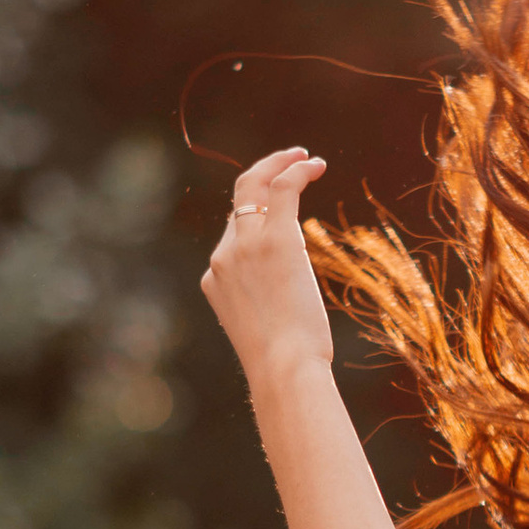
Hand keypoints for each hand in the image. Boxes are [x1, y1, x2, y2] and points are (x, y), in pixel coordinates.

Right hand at [201, 148, 332, 382]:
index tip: (280, 212)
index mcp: (214, 280)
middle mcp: (223, 257)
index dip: (256, 221)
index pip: (232, 237)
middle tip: (288, 162)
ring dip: (279, 165)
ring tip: (305, 158)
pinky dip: (296, 169)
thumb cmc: (283, 366)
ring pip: (254, 187)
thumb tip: (287, 312)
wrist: (282, 370)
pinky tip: (314, 164)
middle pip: (237, 204)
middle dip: (260, 177)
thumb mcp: (263, 333)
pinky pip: (281, 188)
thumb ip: (265, 309)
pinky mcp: (274, 240)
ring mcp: (244, 246)